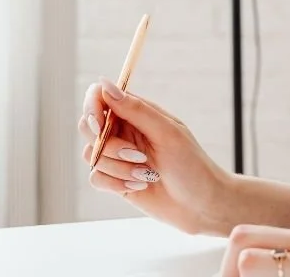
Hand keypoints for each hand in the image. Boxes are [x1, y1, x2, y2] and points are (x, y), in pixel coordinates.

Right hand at [78, 78, 232, 234]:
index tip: (100, 125)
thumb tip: (105, 85)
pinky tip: (140, 184)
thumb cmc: (191, 164)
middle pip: (89, 125)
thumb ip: (136, 109)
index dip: (93, 107)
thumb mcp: (167, 132)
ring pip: (91, 154)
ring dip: (118, 167)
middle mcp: (124, 130)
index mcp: (137, 111)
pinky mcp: (115, 179)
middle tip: (136, 154)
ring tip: (147, 172)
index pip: (100, 96)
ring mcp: (118, 155)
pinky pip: (95, 177)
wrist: (201, 204)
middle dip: (107, 144)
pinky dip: (115, 183)